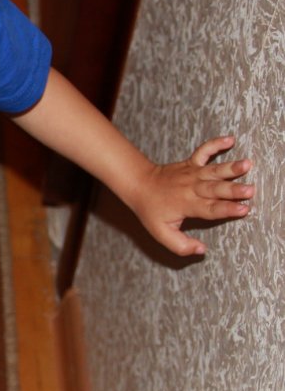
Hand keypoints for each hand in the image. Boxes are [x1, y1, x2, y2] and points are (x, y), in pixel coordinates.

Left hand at [132, 136, 254, 255]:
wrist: (139, 185)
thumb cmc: (151, 211)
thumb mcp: (161, 233)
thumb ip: (181, 245)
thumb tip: (202, 251)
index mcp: (187, 205)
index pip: (210, 209)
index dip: (227, 210)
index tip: (244, 209)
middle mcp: (192, 188)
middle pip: (216, 189)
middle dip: (234, 190)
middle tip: (250, 190)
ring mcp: (192, 173)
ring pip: (213, 170)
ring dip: (230, 168)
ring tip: (247, 164)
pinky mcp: (190, 163)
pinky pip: (203, 151)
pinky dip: (215, 144)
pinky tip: (230, 139)